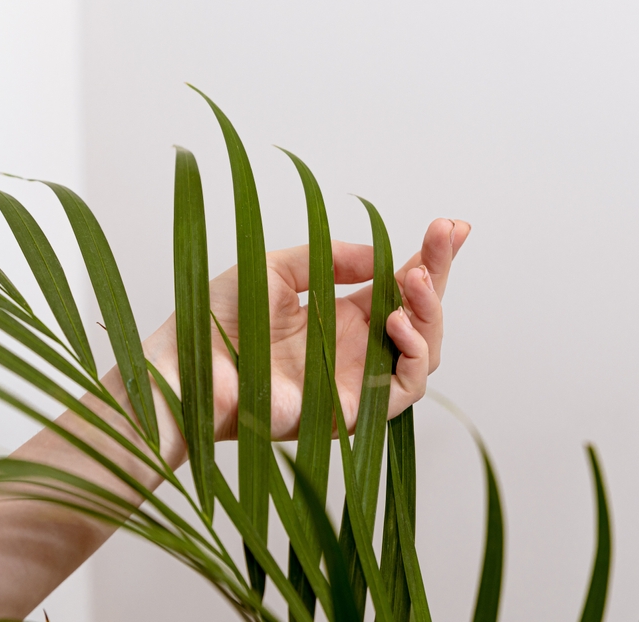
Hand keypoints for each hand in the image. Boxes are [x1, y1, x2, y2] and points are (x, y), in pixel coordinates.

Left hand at [183, 217, 469, 441]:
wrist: (186, 366)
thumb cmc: (217, 321)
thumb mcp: (278, 269)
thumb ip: (331, 259)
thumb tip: (383, 256)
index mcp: (342, 317)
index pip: (400, 288)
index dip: (431, 258)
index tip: (452, 227)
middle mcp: (357, 350)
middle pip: (421, 316)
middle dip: (440, 274)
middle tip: (444, 238)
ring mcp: (356, 382)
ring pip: (424, 353)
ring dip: (430, 313)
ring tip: (415, 279)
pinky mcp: (351, 412)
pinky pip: (403, 389)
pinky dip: (412, 354)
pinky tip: (396, 320)